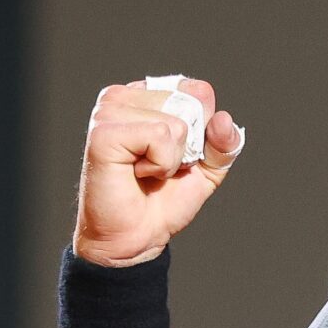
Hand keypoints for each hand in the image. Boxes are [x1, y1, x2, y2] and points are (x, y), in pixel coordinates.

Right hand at [73, 77, 245, 267]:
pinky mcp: (104, 132)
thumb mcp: (207, 169)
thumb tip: (223, 120)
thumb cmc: (164, 200)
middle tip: (158, 166)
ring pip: (175, 123)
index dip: (203, 129)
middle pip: (190, 104)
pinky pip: (159, 136)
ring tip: (145, 171)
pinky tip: (135, 172)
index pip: (198, 91)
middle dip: (187, 147)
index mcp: (146, 96)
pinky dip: (159, 164)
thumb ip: (223, 143)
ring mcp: (109, 111)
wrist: (137, 236)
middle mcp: (124, 96)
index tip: (179, 155)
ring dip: (170, 159)